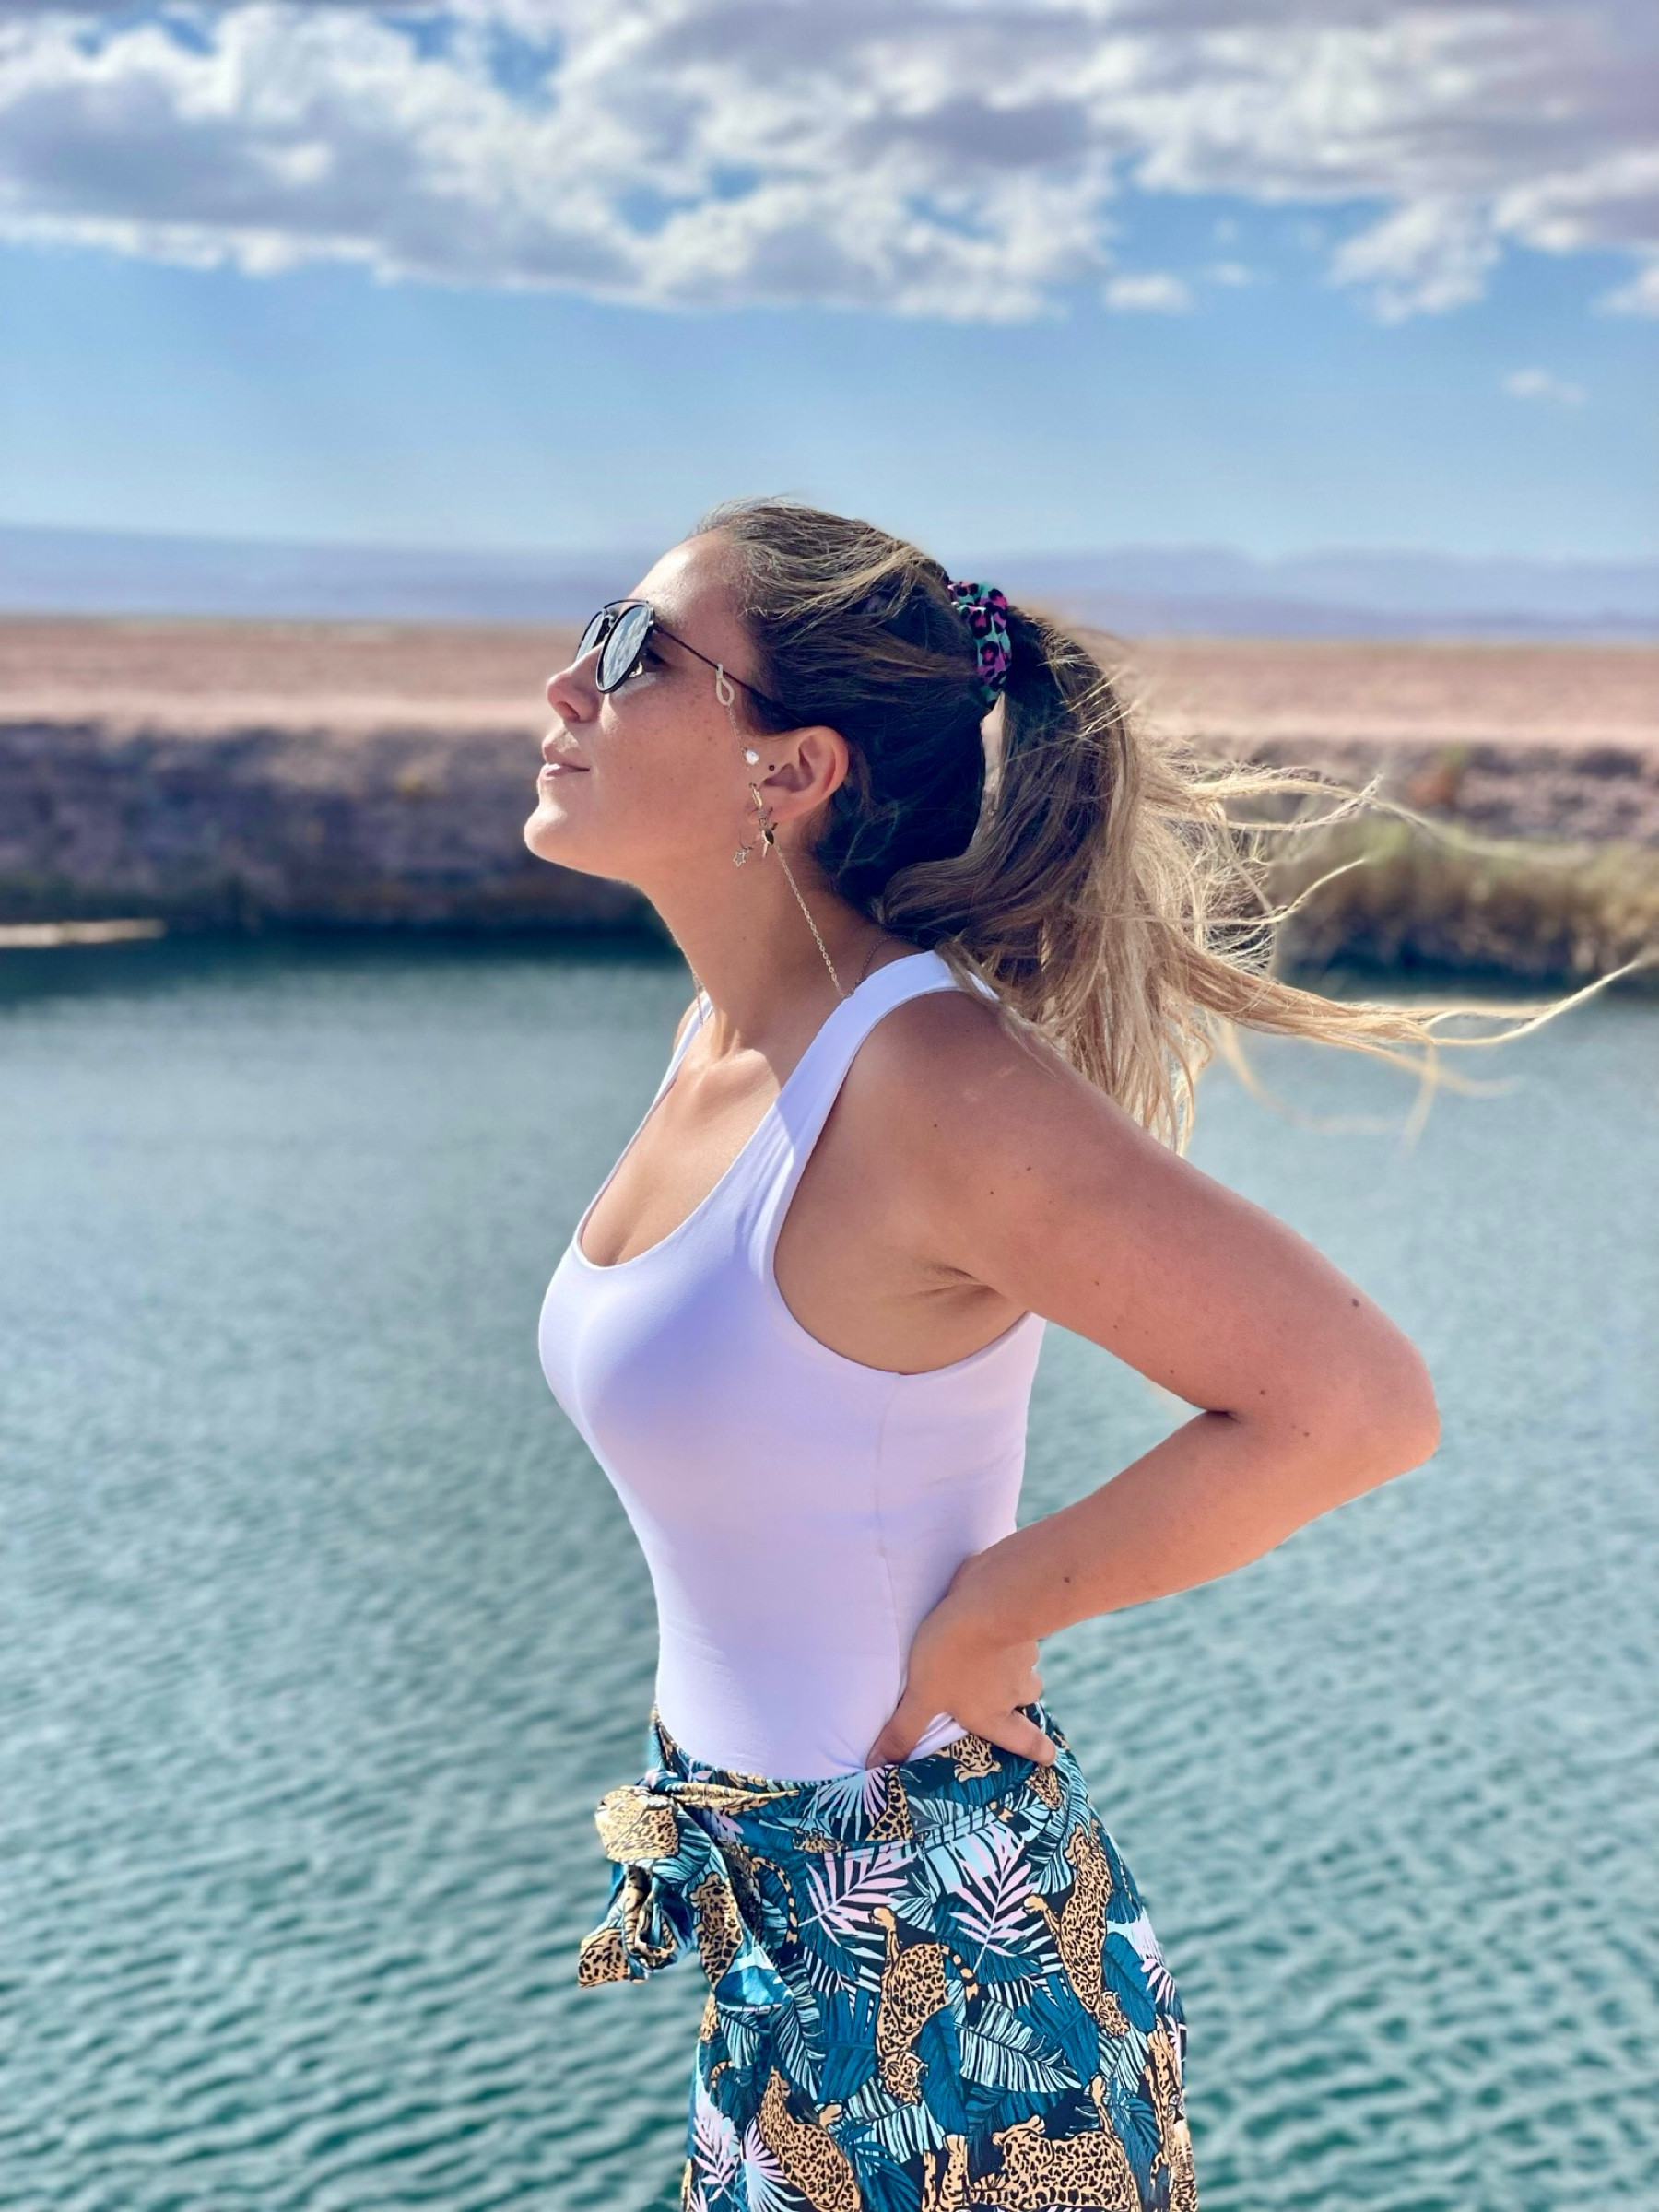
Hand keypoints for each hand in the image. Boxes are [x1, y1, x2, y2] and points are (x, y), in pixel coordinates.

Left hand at [866, 1579, 1056, 1768]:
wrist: (990, 1601)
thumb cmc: (954, 1655)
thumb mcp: (922, 1695)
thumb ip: (904, 1729)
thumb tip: (878, 1764)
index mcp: (993, 1714)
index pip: (1023, 1741)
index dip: (1038, 1751)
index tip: (1050, 1758)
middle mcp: (1015, 1690)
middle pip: (1026, 1700)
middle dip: (1018, 1701)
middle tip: (1007, 1698)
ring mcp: (1023, 1656)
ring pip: (1024, 1667)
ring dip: (1012, 1666)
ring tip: (991, 1658)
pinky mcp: (1020, 1624)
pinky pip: (1017, 1635)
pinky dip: (1007, 1634)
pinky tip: (989, 1624)